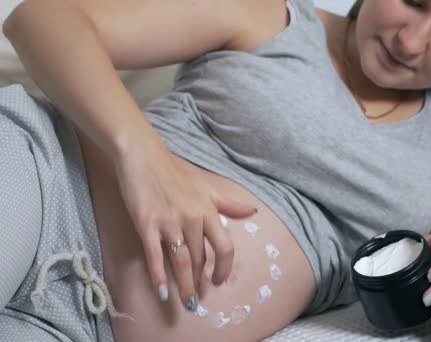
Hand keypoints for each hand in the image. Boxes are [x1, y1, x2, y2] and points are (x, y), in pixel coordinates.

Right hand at [113, 136, 256, 311]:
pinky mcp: (147, 223)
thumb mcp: (207, 186)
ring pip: (181, 260)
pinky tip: (161, 290)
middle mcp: (192, 218)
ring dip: (184, 284)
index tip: (219, 280)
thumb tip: (252, 211)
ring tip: (186, 302)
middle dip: (199, 280)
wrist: (144, 156)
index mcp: (208, 210)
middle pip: (200, 258)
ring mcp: (169, 222)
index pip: (224, 246)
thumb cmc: (175, 171)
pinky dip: (158, 275)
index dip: (224, 267)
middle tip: (197, 298)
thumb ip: (228, 204)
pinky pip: (154, 254)